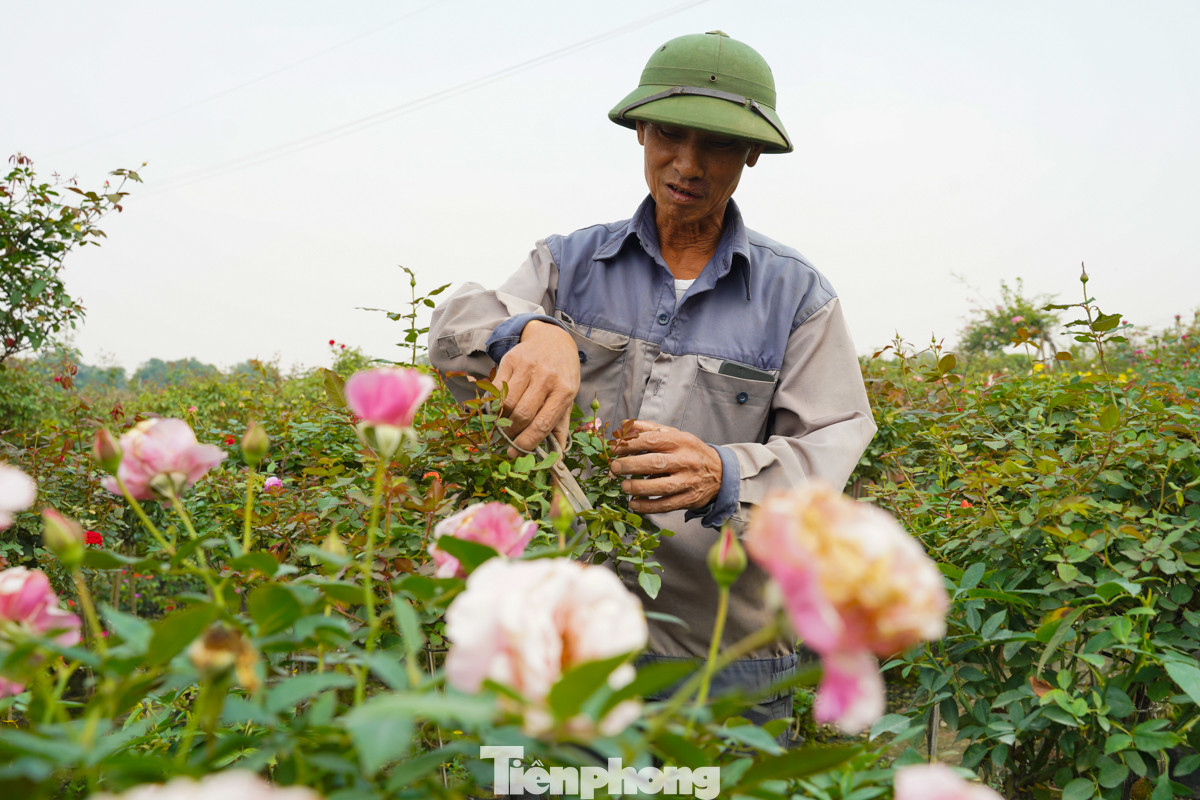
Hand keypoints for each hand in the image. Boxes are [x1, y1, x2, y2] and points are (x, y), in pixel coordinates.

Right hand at [493, 320, 579, 456]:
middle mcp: (547, 377)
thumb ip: (560, 426)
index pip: (542, 424)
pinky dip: (493, 403)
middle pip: (522, 415)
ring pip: (507, 403)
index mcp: (565, 391)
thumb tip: (555, 458)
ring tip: (502, 426)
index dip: (526, 443)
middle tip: (508, 440)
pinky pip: (496, 389)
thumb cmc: (561, 374)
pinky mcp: (511, 360)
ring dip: (501, 420)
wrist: (552, 340)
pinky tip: (496, 409)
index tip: (514, 454)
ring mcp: (528, 367)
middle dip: (512, 433)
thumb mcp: (568, 397)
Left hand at [609, 420, 721, 513]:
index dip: (630, 444)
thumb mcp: (675, 435)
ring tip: (624, 486)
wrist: (720, 473)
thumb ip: (649, 429)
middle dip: (631, 465)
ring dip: (639, 487)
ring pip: (661, 486)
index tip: (615, 449)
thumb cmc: (690, 452)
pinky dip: (648, 506)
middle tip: (614, 468)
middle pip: (656, 463)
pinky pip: (666, 505)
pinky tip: (634, 504)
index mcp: (681, 441)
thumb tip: (623, 425)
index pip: (652, 440)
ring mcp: (688, 481)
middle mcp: (686, 461)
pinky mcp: (688, 499)